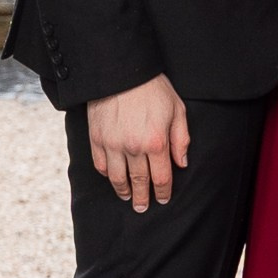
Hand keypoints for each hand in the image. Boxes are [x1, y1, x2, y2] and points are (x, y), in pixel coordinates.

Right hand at [87, 72, 190, 211]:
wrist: (122, 70)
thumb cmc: (153, 87)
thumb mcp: (177, 109)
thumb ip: (181, 138)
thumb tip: (181, 163)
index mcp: (156, 142)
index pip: (161, 178)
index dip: (163, 192)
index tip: (162, 199)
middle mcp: (133, 148)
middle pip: (139, 182)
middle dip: (143, 197)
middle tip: (143, 207)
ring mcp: (112, 145)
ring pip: (118, 178)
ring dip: (123, 191)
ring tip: (127, 197)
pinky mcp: (96, 138)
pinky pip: (100, 165)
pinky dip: (106, 175)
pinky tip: (112, 178)